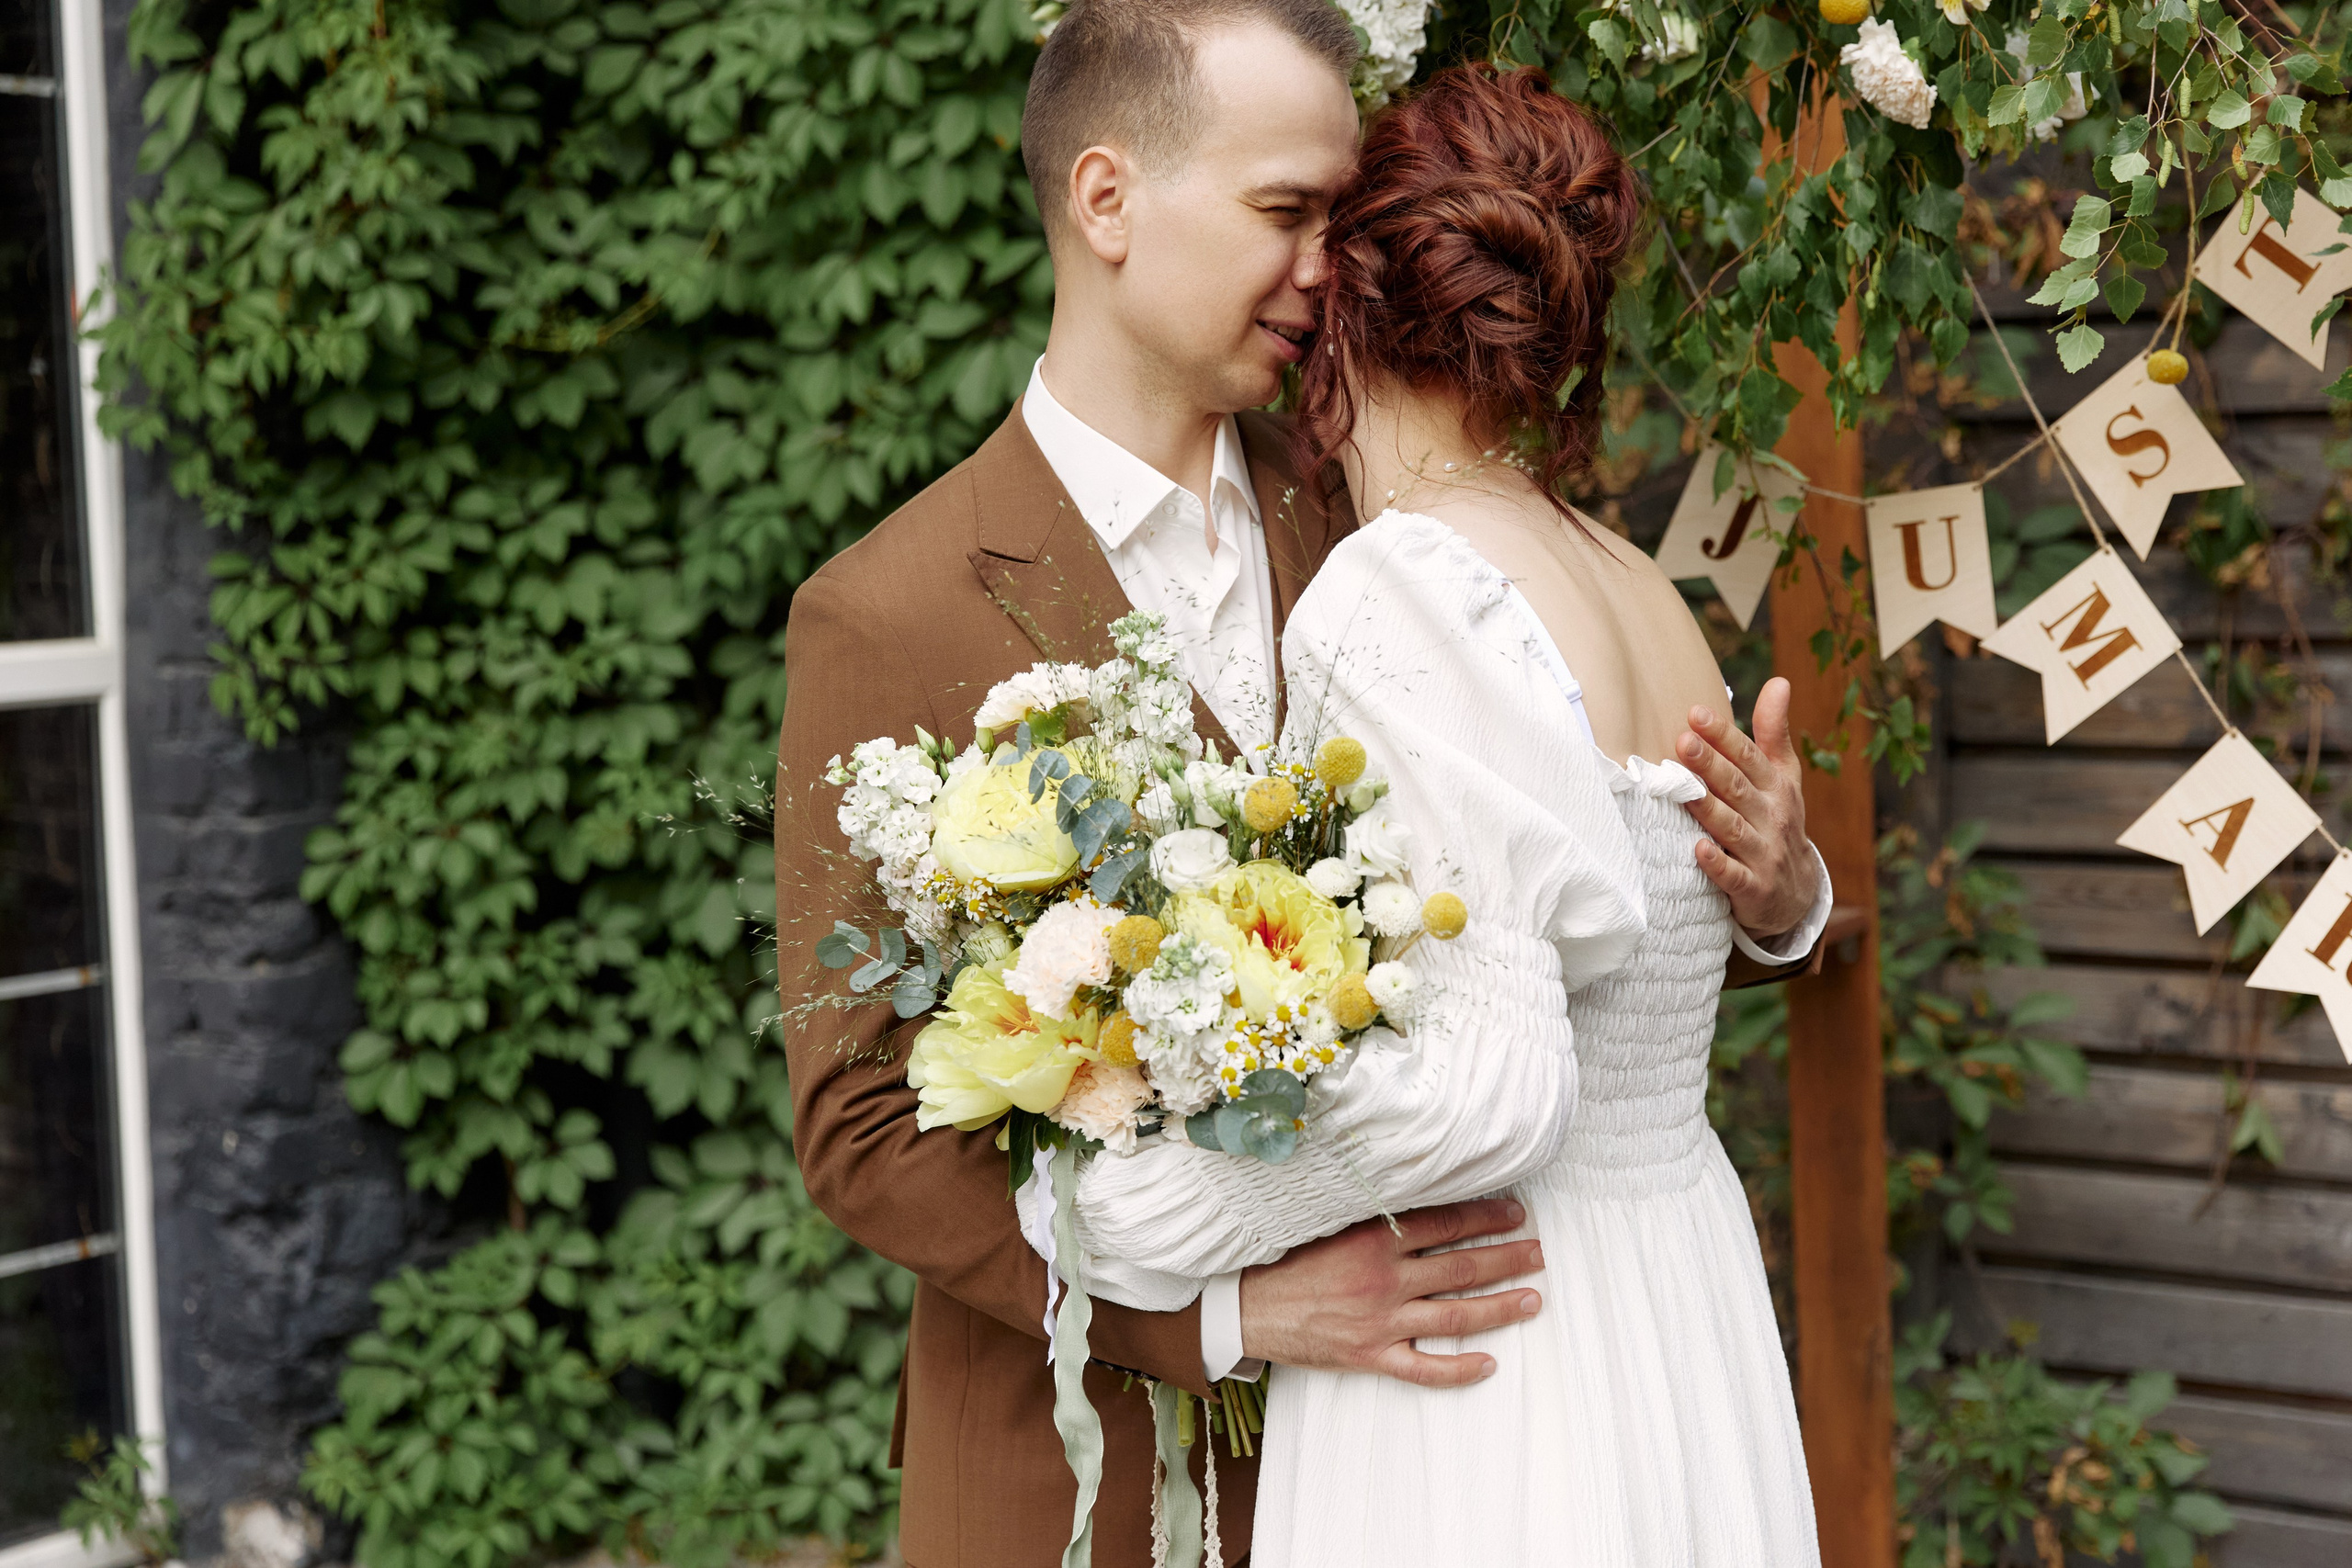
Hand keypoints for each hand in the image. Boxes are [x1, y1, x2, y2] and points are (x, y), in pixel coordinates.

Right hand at [1237, 1198, 1542, 1387]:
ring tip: (1533, 1300)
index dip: (1487, 1217)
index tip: (1516, 1213)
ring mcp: (1381, 1322)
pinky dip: (1458, 1370)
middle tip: (1538, 1254)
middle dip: (1507, 1259)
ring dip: (1499, 1309)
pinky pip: (1423, 1369)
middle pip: (1462, 1268)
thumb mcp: (1331, 1223)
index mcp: (1376, 1239)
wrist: (1246, 1305)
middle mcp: (1386, 1280)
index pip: (1447, 1223)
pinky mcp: (1370, 1355)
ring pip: (1455, 1317)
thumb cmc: (1287, 1259)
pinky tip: (1488, 1365)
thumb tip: (1424, 1199)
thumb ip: (1377, 1217)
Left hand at [1677, 676, 1820, 938]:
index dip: (1724, 736)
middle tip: (1683, 741)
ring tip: (1682, 788)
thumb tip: (1779, 681)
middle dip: (1711, 764)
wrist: (1796, 894)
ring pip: (1732, 828)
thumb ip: (1772, 732)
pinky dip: (1716, 863)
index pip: (1749, 758)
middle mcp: (1772, 818)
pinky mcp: (1753, 888)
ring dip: (1708, 808)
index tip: (1696, 713)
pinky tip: (1697, 849)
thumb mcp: (1783, 778)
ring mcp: (1763, 854)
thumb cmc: (1779, 822)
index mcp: (1776, 788)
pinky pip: (1733, 876)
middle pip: (1738, 788)